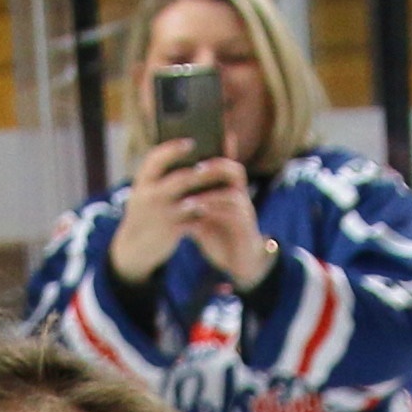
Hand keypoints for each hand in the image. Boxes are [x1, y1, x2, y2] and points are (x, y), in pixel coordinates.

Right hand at [107, 143, 248, 285]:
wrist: (132, 246)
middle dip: (201, 172)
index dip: (173, 149)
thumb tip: (188, 158)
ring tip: (223, 187)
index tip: (190, 142)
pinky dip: (206, 214)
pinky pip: (193, 220)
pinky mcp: (170, 231)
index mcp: (143, 182)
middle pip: (180, 179)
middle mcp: (149, 196)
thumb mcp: (145, 192)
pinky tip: (217, 208)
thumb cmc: (145, 212)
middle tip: (218, 165)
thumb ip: (160, 176)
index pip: (156, 159)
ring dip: (208, 194)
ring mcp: (161, 214)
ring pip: (190, 201)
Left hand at [175, 156, 275, 287]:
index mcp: (230, 190)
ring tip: (188, 200)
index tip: (194, 148)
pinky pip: (233, 216)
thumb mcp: (203, 218)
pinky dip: (214, 213)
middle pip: (235, 170)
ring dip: (209, 195)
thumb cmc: (220, 238)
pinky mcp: (246, 228)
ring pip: (233, 194)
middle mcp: (241, 197)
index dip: (215, 152)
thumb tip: (166, 195)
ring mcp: (245, 212)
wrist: (240, 263)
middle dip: (215, 165)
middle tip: (194, 168)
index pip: (226, 164)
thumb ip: (191, 205)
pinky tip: (197, 215)